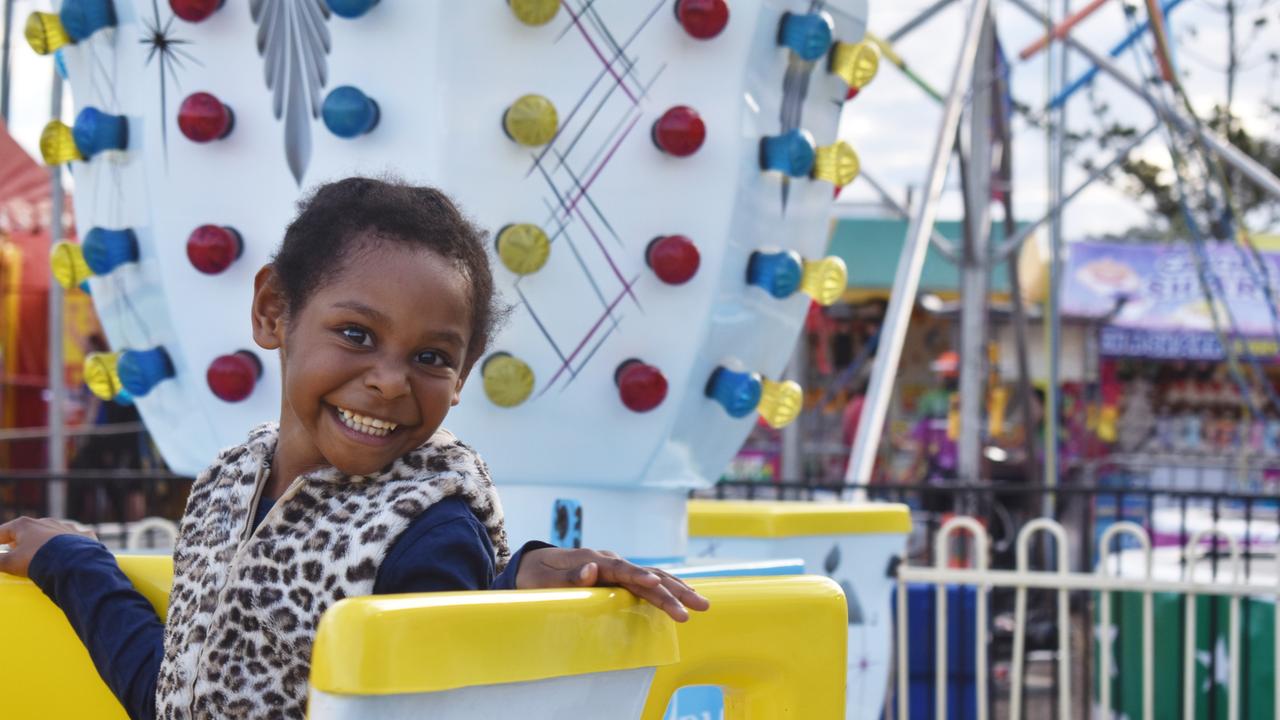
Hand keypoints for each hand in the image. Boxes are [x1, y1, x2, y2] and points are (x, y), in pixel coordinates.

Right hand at [0, 517, 96, 578]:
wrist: (74, 563)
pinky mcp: (84, 537)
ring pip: (51, 533)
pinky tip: (70, 553)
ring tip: (40, 554)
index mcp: (25, 525)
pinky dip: (70, 545)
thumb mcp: (11, 563)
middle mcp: (46, 522)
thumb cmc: (37, 559)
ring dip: (44, 542)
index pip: (2, 532)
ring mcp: (66, 527)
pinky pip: (75, 539)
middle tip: (13, 550)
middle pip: (26, 531)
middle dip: (18, 540)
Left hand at [515, 547, 709, 621]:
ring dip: (678, 589)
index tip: (656, 585)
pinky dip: (667, 586)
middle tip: (697, 606)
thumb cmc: (537, 574)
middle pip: (647, 575)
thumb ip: (569, 576)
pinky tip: (683, 594)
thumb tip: (591, 570)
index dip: (640, 577)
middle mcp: (610, 562)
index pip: (623, 570)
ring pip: (653, 577)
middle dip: (673, 590)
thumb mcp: (544, 579)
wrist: (532, 564)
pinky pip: (647, 581)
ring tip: (702, 603)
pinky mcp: (618, 576)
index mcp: (595, 561)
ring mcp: (616, 568)